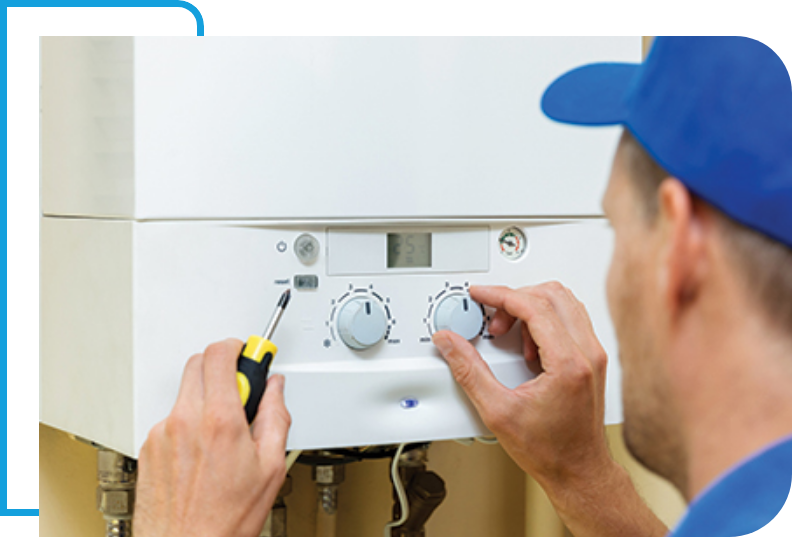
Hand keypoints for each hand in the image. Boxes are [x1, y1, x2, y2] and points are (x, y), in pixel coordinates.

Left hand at [134, 338, 291, 536]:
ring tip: (221, 431)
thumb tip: (275, 390)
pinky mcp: (149, 446)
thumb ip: (276, 416)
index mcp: (220, 420)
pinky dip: (188, 422)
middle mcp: (186, 420)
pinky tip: (202, 450)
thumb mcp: (271, 467)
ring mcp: (163, 432)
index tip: (248, 353)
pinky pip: (172, 417)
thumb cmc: (225, 518)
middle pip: (199, 363)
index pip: (220, 355)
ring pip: (185, 391)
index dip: (237, 347)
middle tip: (239, 389)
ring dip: (205, 397)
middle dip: (221, 367)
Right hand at [432, 282, 611, 486]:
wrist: (579, 472)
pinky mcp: (592, 359)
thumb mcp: (497, 411)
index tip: (480, 294)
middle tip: (492, 320)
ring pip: (564, 303)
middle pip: (552, 294)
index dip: (500, 294)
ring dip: (531, 308)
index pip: (534, 306)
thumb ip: (468, 371)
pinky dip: (544, 321)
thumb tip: (449, 343)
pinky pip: (570, 319)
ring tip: (508, 334)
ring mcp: (594, 355)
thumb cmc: (550, 450)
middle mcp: (588, 353)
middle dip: (515, 299)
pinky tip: (526, 346)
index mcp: (568, 363)